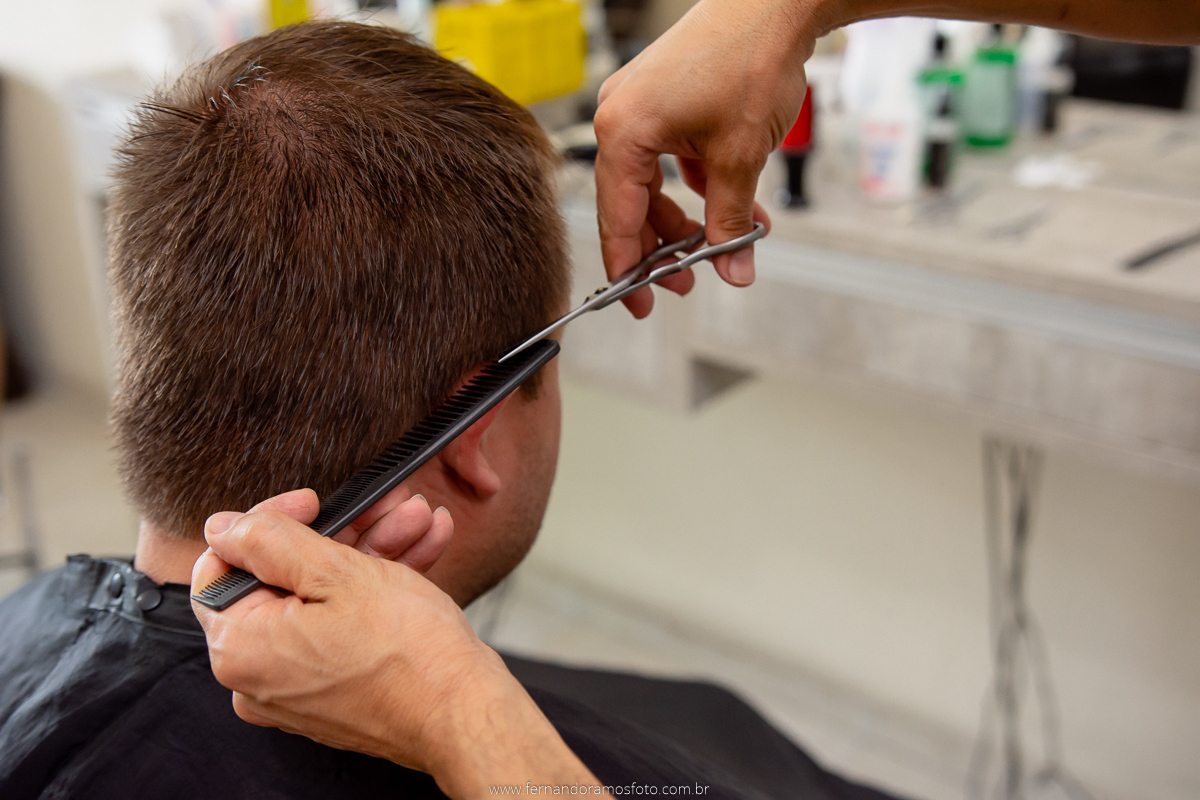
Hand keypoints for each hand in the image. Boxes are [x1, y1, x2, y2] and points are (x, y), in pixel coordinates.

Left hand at [190, 507, 597, 797]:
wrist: (463, 713)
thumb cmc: (407, 651)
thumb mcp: (336, 572)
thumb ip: (267, 542)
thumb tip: (221, 527)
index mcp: (241, 648)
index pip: (223, 564)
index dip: (268, 520)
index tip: (314, 502)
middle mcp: (258, 676)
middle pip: (284, 579)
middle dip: (344, 533)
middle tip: (385, 507)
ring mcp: (297, 689)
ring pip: (324, 599)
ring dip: (373, 553)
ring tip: (418, 520)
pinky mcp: (334, 693)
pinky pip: (343, 628)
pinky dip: (378, 591)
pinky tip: (422, 549)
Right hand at [594, 0, 830, 316]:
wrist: (774, 2)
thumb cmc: (749, 61)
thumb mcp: (739, 158)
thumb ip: (730, 221)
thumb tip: (733, 272)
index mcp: (622, 132)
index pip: (616, 218)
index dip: (629, 268)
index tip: (640, 303)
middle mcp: (620, 117)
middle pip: (630, 204)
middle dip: (662, 248)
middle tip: (686, 284)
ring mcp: (639, 105)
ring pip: (651, 184)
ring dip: (684, 219)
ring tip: (719, 247)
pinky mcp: (662, 98)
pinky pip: (667, 158)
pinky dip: (696, 187)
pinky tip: (727, 207)